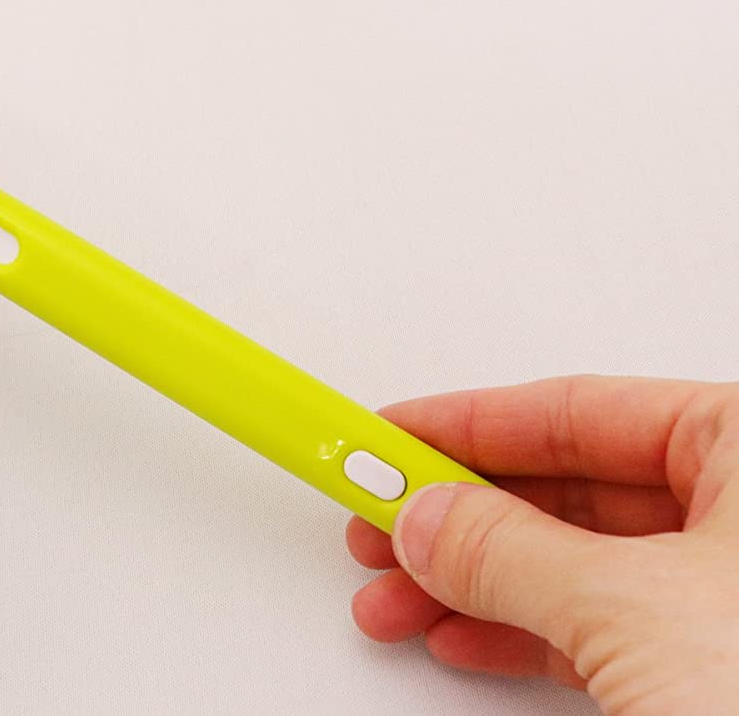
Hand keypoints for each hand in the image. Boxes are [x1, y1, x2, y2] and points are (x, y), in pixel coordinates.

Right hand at [347, 375, 738, 711]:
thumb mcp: (631, 610)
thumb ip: (509, 551)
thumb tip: (429, 516)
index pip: (582, 411)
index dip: (466, 425)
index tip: (390, 437)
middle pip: (571, 490)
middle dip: (459, 516)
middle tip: (379, 521)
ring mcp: (735, 598)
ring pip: (578, 565)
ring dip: (473, 582)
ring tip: (395, 597)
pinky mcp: (719, 670)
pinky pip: (602, 627)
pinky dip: (522, 633)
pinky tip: (460, 636)